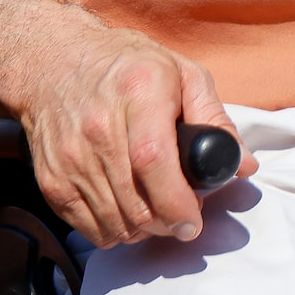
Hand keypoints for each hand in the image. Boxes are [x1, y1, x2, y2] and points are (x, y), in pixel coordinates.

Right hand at [19, 29, 256, 247]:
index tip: (193, 220)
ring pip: (115, 222)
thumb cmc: (128, 67)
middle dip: (168, 223)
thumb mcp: (182, 74)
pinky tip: (128, 210)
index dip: (177, 201)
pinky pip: (88, 227)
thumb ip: (215, 119)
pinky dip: (114, 231)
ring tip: (156, 211)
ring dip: (143, 230)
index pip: (154, 160)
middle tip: (182, 216)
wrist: (54, 63)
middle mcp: (99, 127)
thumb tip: (244, 165)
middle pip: (136, 202)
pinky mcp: (50, 180)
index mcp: (139, 92)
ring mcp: (70, 157)